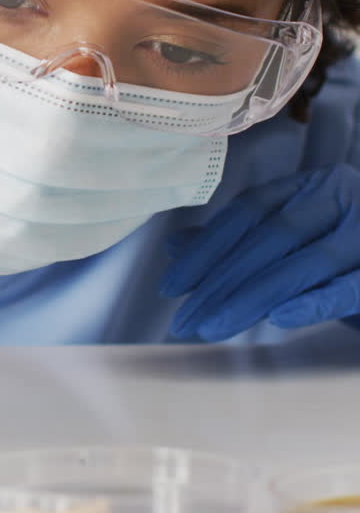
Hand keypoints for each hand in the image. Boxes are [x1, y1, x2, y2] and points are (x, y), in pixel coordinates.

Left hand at [161, 165, 359, 339]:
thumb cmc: (351, 252)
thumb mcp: (299, 239)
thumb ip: (243, 242)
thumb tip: (177, 250)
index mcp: (315, 186)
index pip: (251, 210)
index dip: (208, 245)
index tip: (172, 285)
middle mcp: (341, 197)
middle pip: (270, 236)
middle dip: (221, 279)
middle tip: (184, 319)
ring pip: (303, 262)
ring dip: (252, 296)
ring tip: (213, 326)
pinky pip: (348, 286)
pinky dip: (312, 300)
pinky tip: (277, 318)